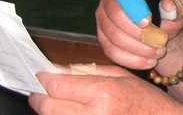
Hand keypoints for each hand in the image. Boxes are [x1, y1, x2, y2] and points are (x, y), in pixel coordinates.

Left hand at [29, 65, 182, 114]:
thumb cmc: (144, 99)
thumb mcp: (118, 76)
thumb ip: (86, 72)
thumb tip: (57, 70)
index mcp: (103, 93)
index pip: (57, 86)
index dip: (43, 79)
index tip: (39, 74)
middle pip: (49, 107)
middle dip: (39, 96)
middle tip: (38, 89)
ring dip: (48, 109)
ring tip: (52, 100)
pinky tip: (66, 110)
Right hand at [95, 0, 182, 70]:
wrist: (160, 32)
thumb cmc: (166, 14)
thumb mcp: (177, 7)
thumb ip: (175, 5)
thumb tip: (167, 5)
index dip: (134, 8)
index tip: (149, 22)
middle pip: (116, 16)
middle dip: (139, 33)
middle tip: (160, 42)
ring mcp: (102, 18)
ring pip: (114, 37)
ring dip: (139, 49)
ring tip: (158, 52)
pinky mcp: (102, 37)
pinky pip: (112, 52)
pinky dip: (132, 60)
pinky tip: (148, 62)